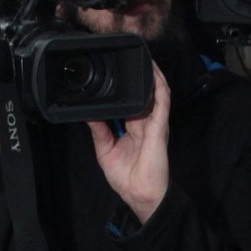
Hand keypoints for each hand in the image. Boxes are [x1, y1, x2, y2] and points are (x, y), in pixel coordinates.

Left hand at [90, 66, 171, 224]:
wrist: (140, 193)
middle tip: (130, 56)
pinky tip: (154, 72)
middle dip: (139, 76)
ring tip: (144, 56)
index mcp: (133, 129)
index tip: (115, 73)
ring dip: (151, 74)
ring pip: (156, 92)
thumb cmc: (126, 177)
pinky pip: (162, 101)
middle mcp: (145, 123)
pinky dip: (159, 86)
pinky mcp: (160, 126)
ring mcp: (154, 123)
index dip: (125, 88)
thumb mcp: (105, 150)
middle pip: (143, 93)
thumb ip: (99, 130)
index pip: (130, 102)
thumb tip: (88, 112)